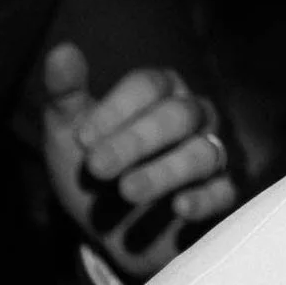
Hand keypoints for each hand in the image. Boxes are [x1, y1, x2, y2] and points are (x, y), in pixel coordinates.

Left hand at [40, 41, 234, 280]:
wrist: (111, 234)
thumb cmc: (95, 173)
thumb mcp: (72, 136)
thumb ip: (66, 95)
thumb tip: (61, 50)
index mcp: (161, 93)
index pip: (149, 85)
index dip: (117, 109)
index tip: (83, 139)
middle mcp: (194, 117)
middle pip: (178, 115)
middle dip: (137, 140)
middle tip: (98, 167)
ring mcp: (212, 155)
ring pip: (202, 153)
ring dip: (164, 171)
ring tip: (127, 191)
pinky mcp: (221, 196)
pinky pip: (224, 192)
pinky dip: (204, 198)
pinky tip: (180, 206)